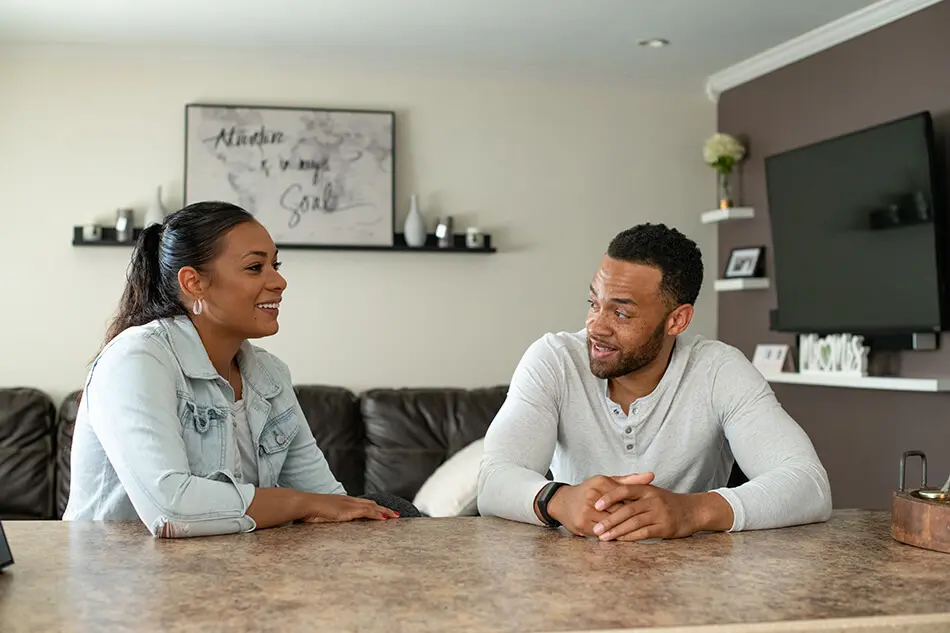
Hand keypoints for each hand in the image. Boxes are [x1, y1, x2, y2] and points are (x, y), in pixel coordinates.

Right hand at [300, 494, 398, 522]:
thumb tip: (329, 520)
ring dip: (384, 511)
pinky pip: (366, 512)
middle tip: (395, 514)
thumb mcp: (323, 514)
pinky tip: (384, 518)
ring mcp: (349, 504)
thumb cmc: (310, 510)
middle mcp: (348, 500)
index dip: (374, 507)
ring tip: (395, 516)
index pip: (363, 503)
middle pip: (371, 503)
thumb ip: (329, 516)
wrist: (305, 504)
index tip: (383, 511)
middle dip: (383, 509)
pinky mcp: (348, 510)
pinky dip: (376, 514)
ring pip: (372, 507)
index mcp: (343, 501)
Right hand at [545, 472, 654, 536]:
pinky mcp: (582, 525)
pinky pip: (602, 532)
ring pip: (612, 523)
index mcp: (600, 483)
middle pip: (619, 510)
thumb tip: (651, 476)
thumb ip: (629, 480)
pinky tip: (622, 537)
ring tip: (638, 532)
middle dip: (632, 517)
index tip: (648, 510)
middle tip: (647, 522)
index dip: (637, 504)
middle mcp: (592, 496)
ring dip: (624, 529)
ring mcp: (586, 511)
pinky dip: (613, 535)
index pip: (624, 495)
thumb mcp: (606, 481)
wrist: (561, 502)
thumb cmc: (588, 491)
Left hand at [592, 485, 732, 541]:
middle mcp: (653, 500)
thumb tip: (607, 497)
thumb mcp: (651, 492)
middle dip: (609, 520)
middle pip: (627, 510)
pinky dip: (630, 537)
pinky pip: (644, 533)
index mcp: (647, 489)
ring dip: (617, 531)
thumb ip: (633, 493)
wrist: (693, 510)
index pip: (624, 490)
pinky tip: (620, 541)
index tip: (596, 505)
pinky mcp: (665, 527)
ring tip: (604, 537)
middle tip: (595, 529)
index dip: (609, 497)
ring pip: (634, 523)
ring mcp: (659, 514)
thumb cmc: (667, 502)